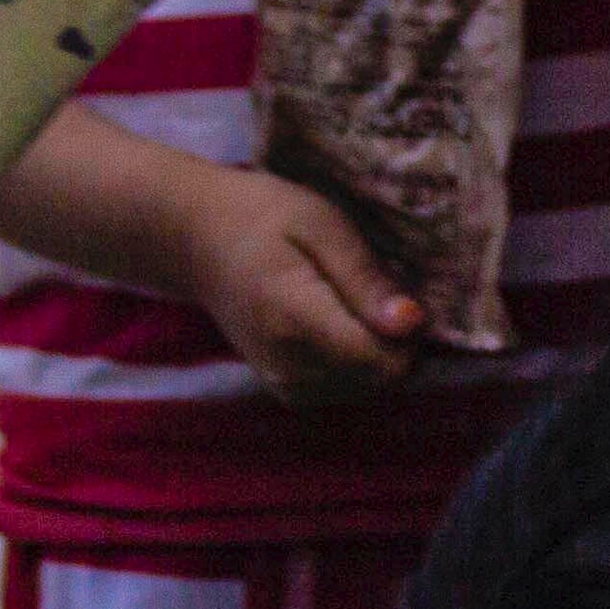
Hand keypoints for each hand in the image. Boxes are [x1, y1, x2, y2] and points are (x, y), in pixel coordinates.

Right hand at [177, 162, 425, 400]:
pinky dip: (357, 361)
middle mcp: (288, 365)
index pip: (378, 360)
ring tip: (352, 300)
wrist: (198, 241)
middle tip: (375, 288)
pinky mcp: (287, 391)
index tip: (404, 292)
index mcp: (294, 317)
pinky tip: (341, 321)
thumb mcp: (320, 223)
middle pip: (379, 377)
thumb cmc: (262, 217)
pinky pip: (346, 388)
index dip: (408, 334)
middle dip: (395, 340)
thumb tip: (411, 323)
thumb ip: (364, 277)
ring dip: (378, 350)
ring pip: (367, 387)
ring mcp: (283, 384)